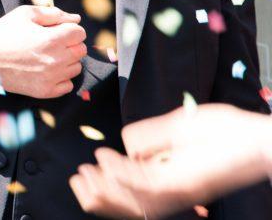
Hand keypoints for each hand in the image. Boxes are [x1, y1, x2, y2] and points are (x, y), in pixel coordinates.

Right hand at [0, 5, 85, 98]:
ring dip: (66, 61)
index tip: (57, 30)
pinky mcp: (45, 92)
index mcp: (51, 39)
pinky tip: (46, 70)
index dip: (69, 29)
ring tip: (47, 56)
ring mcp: (51, 78)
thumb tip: (76, 19)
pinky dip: (61, 78)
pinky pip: (68, 85)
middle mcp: (55, 60)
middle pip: (81, 50)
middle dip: (69, 44)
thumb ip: (53, 13)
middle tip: (51, 42)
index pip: (79, 33)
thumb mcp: (25, 14)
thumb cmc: (3, 32)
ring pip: (76, 67)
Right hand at [71, 104, 271, 218]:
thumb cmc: (225, 131)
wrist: (254, 138)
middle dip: (99, 193)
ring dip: (104, 187)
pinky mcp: (184, 184)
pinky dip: (121, 174)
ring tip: (85, 174)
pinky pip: (145, 185)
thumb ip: (150, 137)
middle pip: (127, 203)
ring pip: (131, 199)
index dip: (106, 184)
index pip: (132, 190)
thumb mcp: (177, 128)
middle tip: (76, 179)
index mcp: (170, 179)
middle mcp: (172, 190)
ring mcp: (177, 189)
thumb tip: (126, 146)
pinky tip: (107, 162)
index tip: (87, 168)